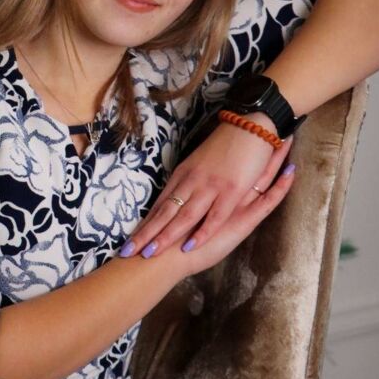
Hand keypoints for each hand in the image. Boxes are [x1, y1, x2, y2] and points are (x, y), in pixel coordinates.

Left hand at [121, 118, 291, 257]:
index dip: (145, 223)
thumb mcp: (201, 162)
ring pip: (184, 216)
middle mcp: (192, 181)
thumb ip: (189, 181)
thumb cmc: (227, 144)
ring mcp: (211, 186)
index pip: (160, 204)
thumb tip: (176, 199)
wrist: (250, 126)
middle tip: (127, 252)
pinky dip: (202, 232)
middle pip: (165, 212)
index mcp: (183, 175)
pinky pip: (214, 216)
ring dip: (166, 236)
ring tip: (149, 253)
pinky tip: (190, 246)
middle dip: (146, 234)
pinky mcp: (231, 190)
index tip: (130, 240)